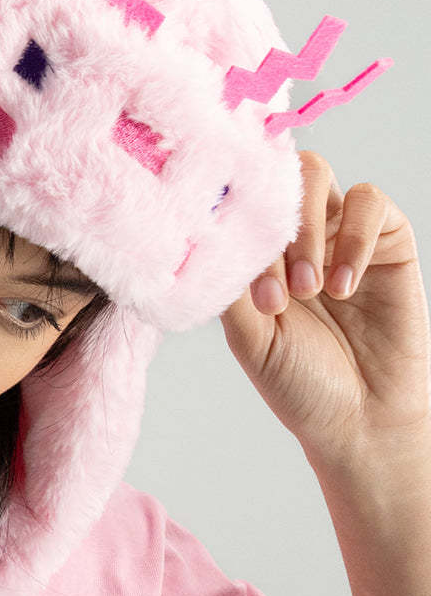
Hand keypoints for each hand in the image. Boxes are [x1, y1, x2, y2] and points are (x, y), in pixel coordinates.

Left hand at [218, 150, 430, 468]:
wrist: (361, 419)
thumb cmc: (299, 382)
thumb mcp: (250, 338)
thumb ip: (230, 286)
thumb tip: (207, 236)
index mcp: (256, 256)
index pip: (236, 202)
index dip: (231, 219)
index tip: (231, 257)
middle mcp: (296, 236)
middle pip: (276, 177)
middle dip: (271, 228)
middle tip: (277, 294)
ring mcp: (340, 233)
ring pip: (317, 175)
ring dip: (306, 232)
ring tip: (309, 292)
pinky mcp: (387, 240)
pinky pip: (370, 202)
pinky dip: (353, 239)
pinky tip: (343, 287)